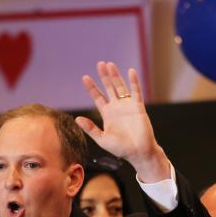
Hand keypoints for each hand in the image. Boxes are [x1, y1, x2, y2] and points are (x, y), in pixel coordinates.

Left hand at [76, 61, 168, 182]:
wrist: (138, 153)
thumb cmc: (121, 149)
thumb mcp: (102, 139)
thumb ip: (90, 128)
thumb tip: (76, 119)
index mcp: (107, 114)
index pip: (97, 97)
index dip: (91, 87)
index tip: (85, 77)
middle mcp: (116, 107)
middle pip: (109, 88)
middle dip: (104, 76)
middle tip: (99, 64)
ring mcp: (127, 106)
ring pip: (121, 87)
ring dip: (116, 76)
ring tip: (110, 65)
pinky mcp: (138, 107)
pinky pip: (136, 92)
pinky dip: (133, 82)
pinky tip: (130, 71)